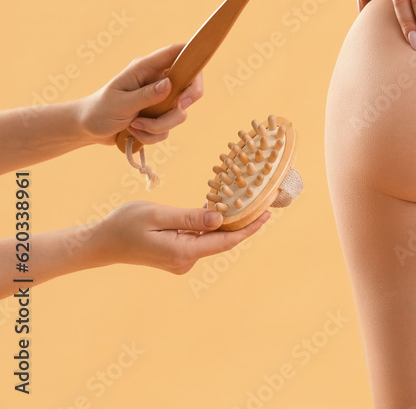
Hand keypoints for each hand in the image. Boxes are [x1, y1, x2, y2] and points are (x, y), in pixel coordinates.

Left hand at [79, 44, 204, 145]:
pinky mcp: (159, 117)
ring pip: (179, 113)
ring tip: (134, 126)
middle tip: (178, 107)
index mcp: (146, 69)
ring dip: (159, 125)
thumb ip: (146, 95)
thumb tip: (170, 85)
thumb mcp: (120, 102)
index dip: (193, 55)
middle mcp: (157, 82)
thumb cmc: (99, 110)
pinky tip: (134, 132)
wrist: (88, 129)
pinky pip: (168, 129)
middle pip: (190, 84)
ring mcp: (160, 100)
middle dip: (186, 100)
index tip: (198, 72)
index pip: (176, 54)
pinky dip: (152, 135)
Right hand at [93, 201, 269, 274]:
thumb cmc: (124, 225)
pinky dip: (210, 227)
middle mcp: (186, 261)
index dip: (249, 228)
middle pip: (222, 241)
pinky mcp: (177, 256)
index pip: (225, 241)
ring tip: (244, 202)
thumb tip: (220, 219)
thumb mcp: (157, 215)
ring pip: (211, 240)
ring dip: (225, 224)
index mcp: (183, 252)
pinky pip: (200, 240)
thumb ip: (189, 218)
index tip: (267, 215)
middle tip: (262, 203)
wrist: (100, 244)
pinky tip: (218, 211)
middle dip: (243, 223)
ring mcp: (181, 261)